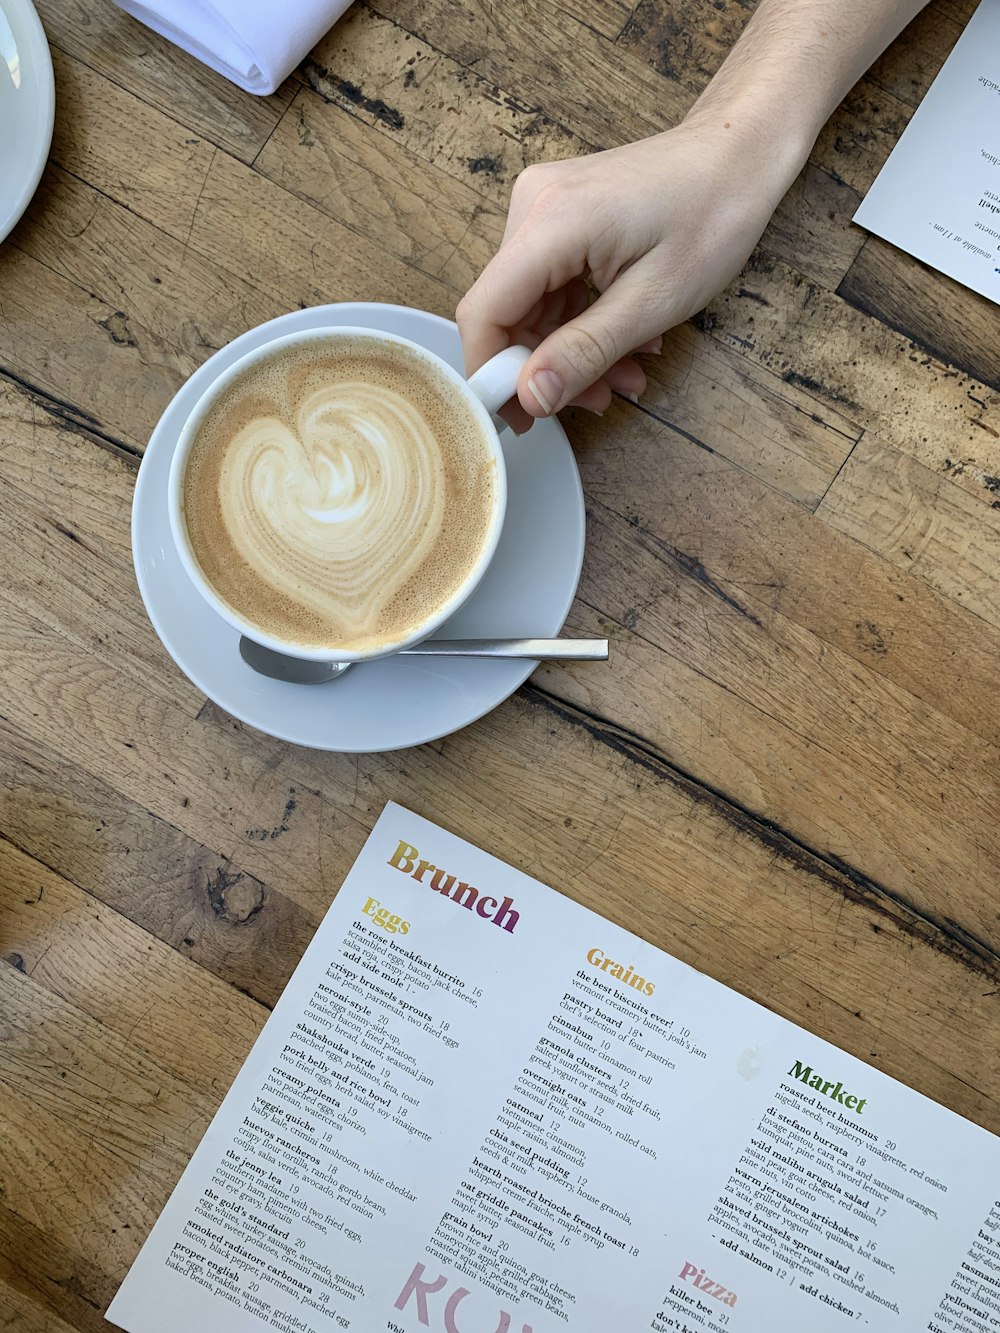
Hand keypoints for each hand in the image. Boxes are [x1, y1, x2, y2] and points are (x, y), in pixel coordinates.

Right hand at [456, 119, 791, 430]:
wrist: (739, 153)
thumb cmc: (713, 215)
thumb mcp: (653, 302)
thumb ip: (584, 351)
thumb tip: (529, 397)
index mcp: (551, 221)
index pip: (485, 311)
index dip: (491, 373)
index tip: (519, 419)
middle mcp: (534, 205)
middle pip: (505, 310)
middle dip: (543, 367)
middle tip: (596, 402)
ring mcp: (544, 206)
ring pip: (529, 303)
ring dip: (568, 349)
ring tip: (623, 375)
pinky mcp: (558, 214)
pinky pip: (549, 284)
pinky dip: (578, 321)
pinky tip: (621, 340)